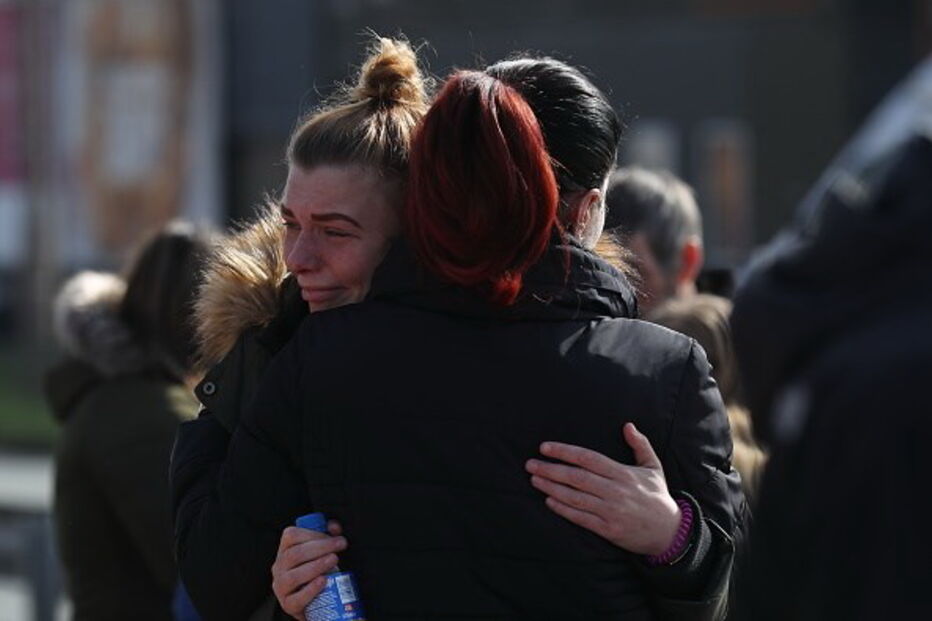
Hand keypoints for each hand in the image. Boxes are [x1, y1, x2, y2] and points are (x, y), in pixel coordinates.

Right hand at [271, 519, 345, 619]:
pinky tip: (324, 581)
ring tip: (334, 560)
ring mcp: (281, 587)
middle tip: (339, 546)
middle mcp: (279, 567)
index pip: (291, 536)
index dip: (313, 533)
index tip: (334, 537)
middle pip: (294, 554)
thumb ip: (326, 536)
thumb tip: (334, 527)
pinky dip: (311, 589)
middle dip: (320, 547)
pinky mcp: (288, 604)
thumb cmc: (314, 571)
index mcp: (284, 550)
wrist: (312, 600)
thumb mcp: (318, 552)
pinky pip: (297, 598)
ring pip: (293, 576)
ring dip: (316, 566)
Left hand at [525, 422, 680, 555]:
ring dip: (552, 488)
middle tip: (530, 463)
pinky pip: (581, 518)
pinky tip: (549, 501)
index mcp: (623, 474)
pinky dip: (564, 509)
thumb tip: (627, 425)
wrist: (669, 532)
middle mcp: (616, 491)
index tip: (545, 447)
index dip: (565, 452)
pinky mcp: (609, 530)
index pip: (588, 458)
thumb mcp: (654, 466)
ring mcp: (611, 511)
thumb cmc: (658, 496)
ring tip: (534, 479)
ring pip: (576, 497)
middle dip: (551, 469)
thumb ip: (640, 444)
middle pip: (577, 477)